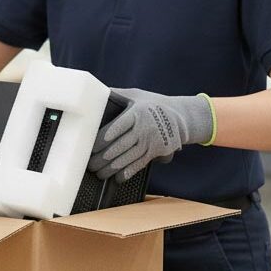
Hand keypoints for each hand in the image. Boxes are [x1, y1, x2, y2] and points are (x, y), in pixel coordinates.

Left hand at [88, 88, 213, 181]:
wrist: (181, 116)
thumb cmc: (151, 104)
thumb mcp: (136, 95)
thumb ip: (117, 94)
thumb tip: (95, 92)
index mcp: (137, 112)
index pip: (118, 127)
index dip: (103, 138)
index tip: (92, 147)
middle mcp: (144, 128)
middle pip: (121, 145)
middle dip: (103, 157)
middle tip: (90, 164)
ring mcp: (151, 141)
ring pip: (129, 157)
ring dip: (112, 168)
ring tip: (99, 173)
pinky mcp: (157, 151)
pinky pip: (140, 164)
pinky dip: (128, 172)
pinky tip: (117, 178)